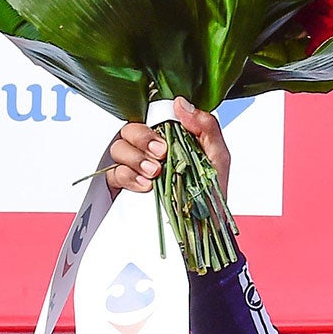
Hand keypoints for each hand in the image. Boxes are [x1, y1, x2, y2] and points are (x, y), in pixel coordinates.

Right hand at [105, 97, 232, 198]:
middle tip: (161, 154)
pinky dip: (128, 177)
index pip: (152, 116)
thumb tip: (183, 104)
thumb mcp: (218, 158)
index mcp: (170, 138)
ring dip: (135, 158)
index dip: (154, 120)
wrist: (204, 229)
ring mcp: (136, 167)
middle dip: (142, 138)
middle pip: (130, 129)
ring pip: (118, 148)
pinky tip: (146, 186)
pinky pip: (114, 173)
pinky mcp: (125, 186)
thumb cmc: (211, 194)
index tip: (167, 136)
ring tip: (154, 173)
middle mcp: (150, 150)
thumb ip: (207, 128)